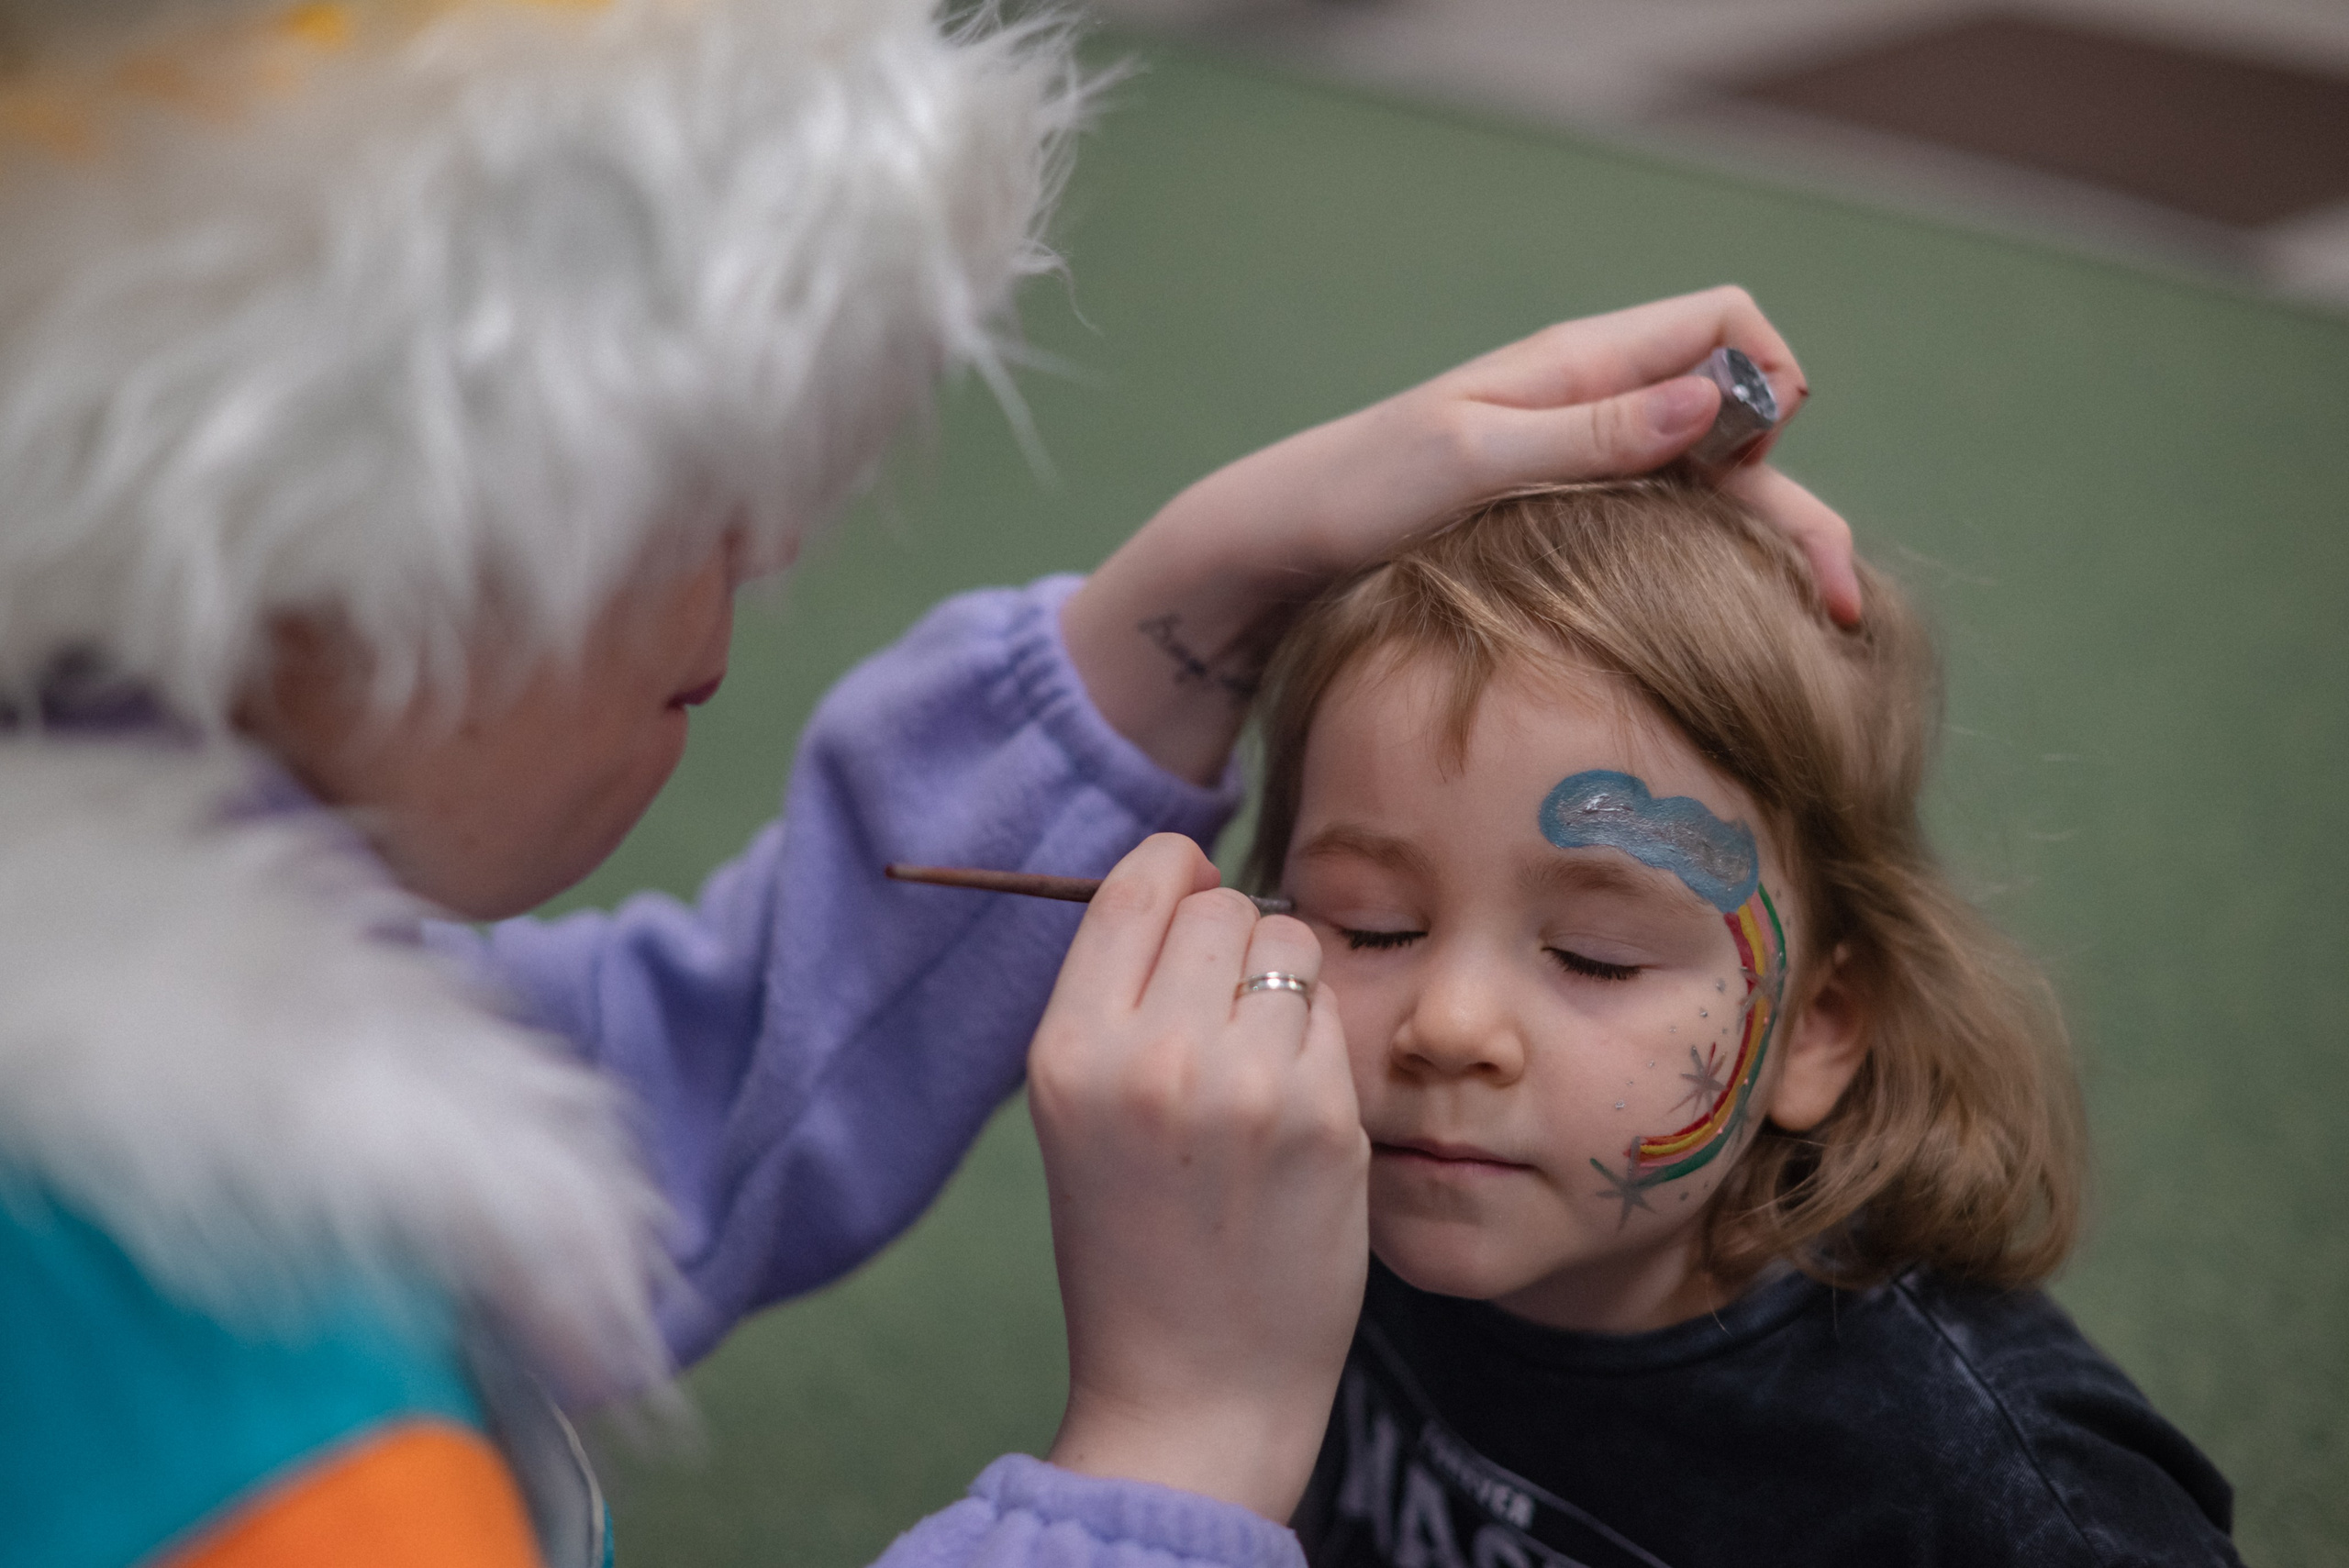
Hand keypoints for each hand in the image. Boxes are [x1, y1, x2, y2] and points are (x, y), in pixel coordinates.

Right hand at [1030, 834, 1368, 1522]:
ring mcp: (1246, 1088)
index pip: (1138, 882)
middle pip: (1221, 906)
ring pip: (1290, 944)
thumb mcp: (1080, 1112)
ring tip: (1259, 1065)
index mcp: (1069, 1052)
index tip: (1190, 905)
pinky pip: (1335, 1016)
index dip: (1175, 875)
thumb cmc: (1132, 1246)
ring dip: (1283, 985)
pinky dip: (1320, 1045)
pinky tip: (1295, 1112)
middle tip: (1223, 1017)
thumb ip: (1123, 999)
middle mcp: (1152, 1058)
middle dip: (1230, 939)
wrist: (1191, 1394)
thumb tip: (1197, 880)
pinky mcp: (1326, 1122)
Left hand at [1062, 286, 1860, 782]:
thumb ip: (1595, 432)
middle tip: (1834, 606)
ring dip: (1761, 548)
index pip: (1724, 321)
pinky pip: (1657, 533)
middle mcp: (1592, 407)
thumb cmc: (1354, 496)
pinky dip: (1703, 574)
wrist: (1269, 552)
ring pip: (1706, 489)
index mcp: (1577, 364)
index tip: (1752, 463)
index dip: (1764, 376)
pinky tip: (1720, 638)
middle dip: (1795, 502)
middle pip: (1737, 422)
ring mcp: (1578, 470)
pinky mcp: (1557, 527)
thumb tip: (1720, 402)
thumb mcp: (1474, 461)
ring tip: (1803, 637)